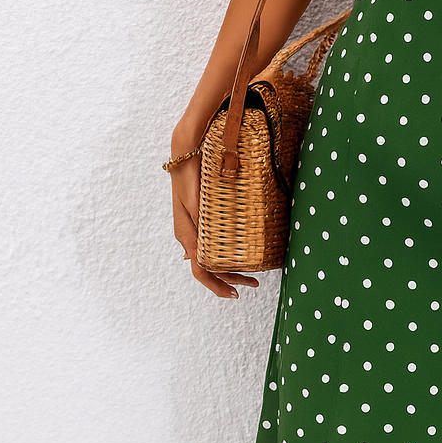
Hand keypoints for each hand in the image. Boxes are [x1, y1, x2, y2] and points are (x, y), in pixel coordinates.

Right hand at [170, 155, 259, 298]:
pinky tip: (244, 251)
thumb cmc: (189, 171)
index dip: (217, 285)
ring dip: (232, 267)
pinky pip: (217, 241)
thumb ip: (197, 221)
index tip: (236, 293)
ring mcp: (199, 226)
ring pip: (214, 256)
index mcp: (187, 234)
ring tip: (253, 274)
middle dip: (231, 279)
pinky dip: (231, 251)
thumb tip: (199, 251)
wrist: (187, 149)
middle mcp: (192, 234)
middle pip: (210, 267)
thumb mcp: (192, 198)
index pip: (200, 270)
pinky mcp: (207, 217)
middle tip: (254, 282)